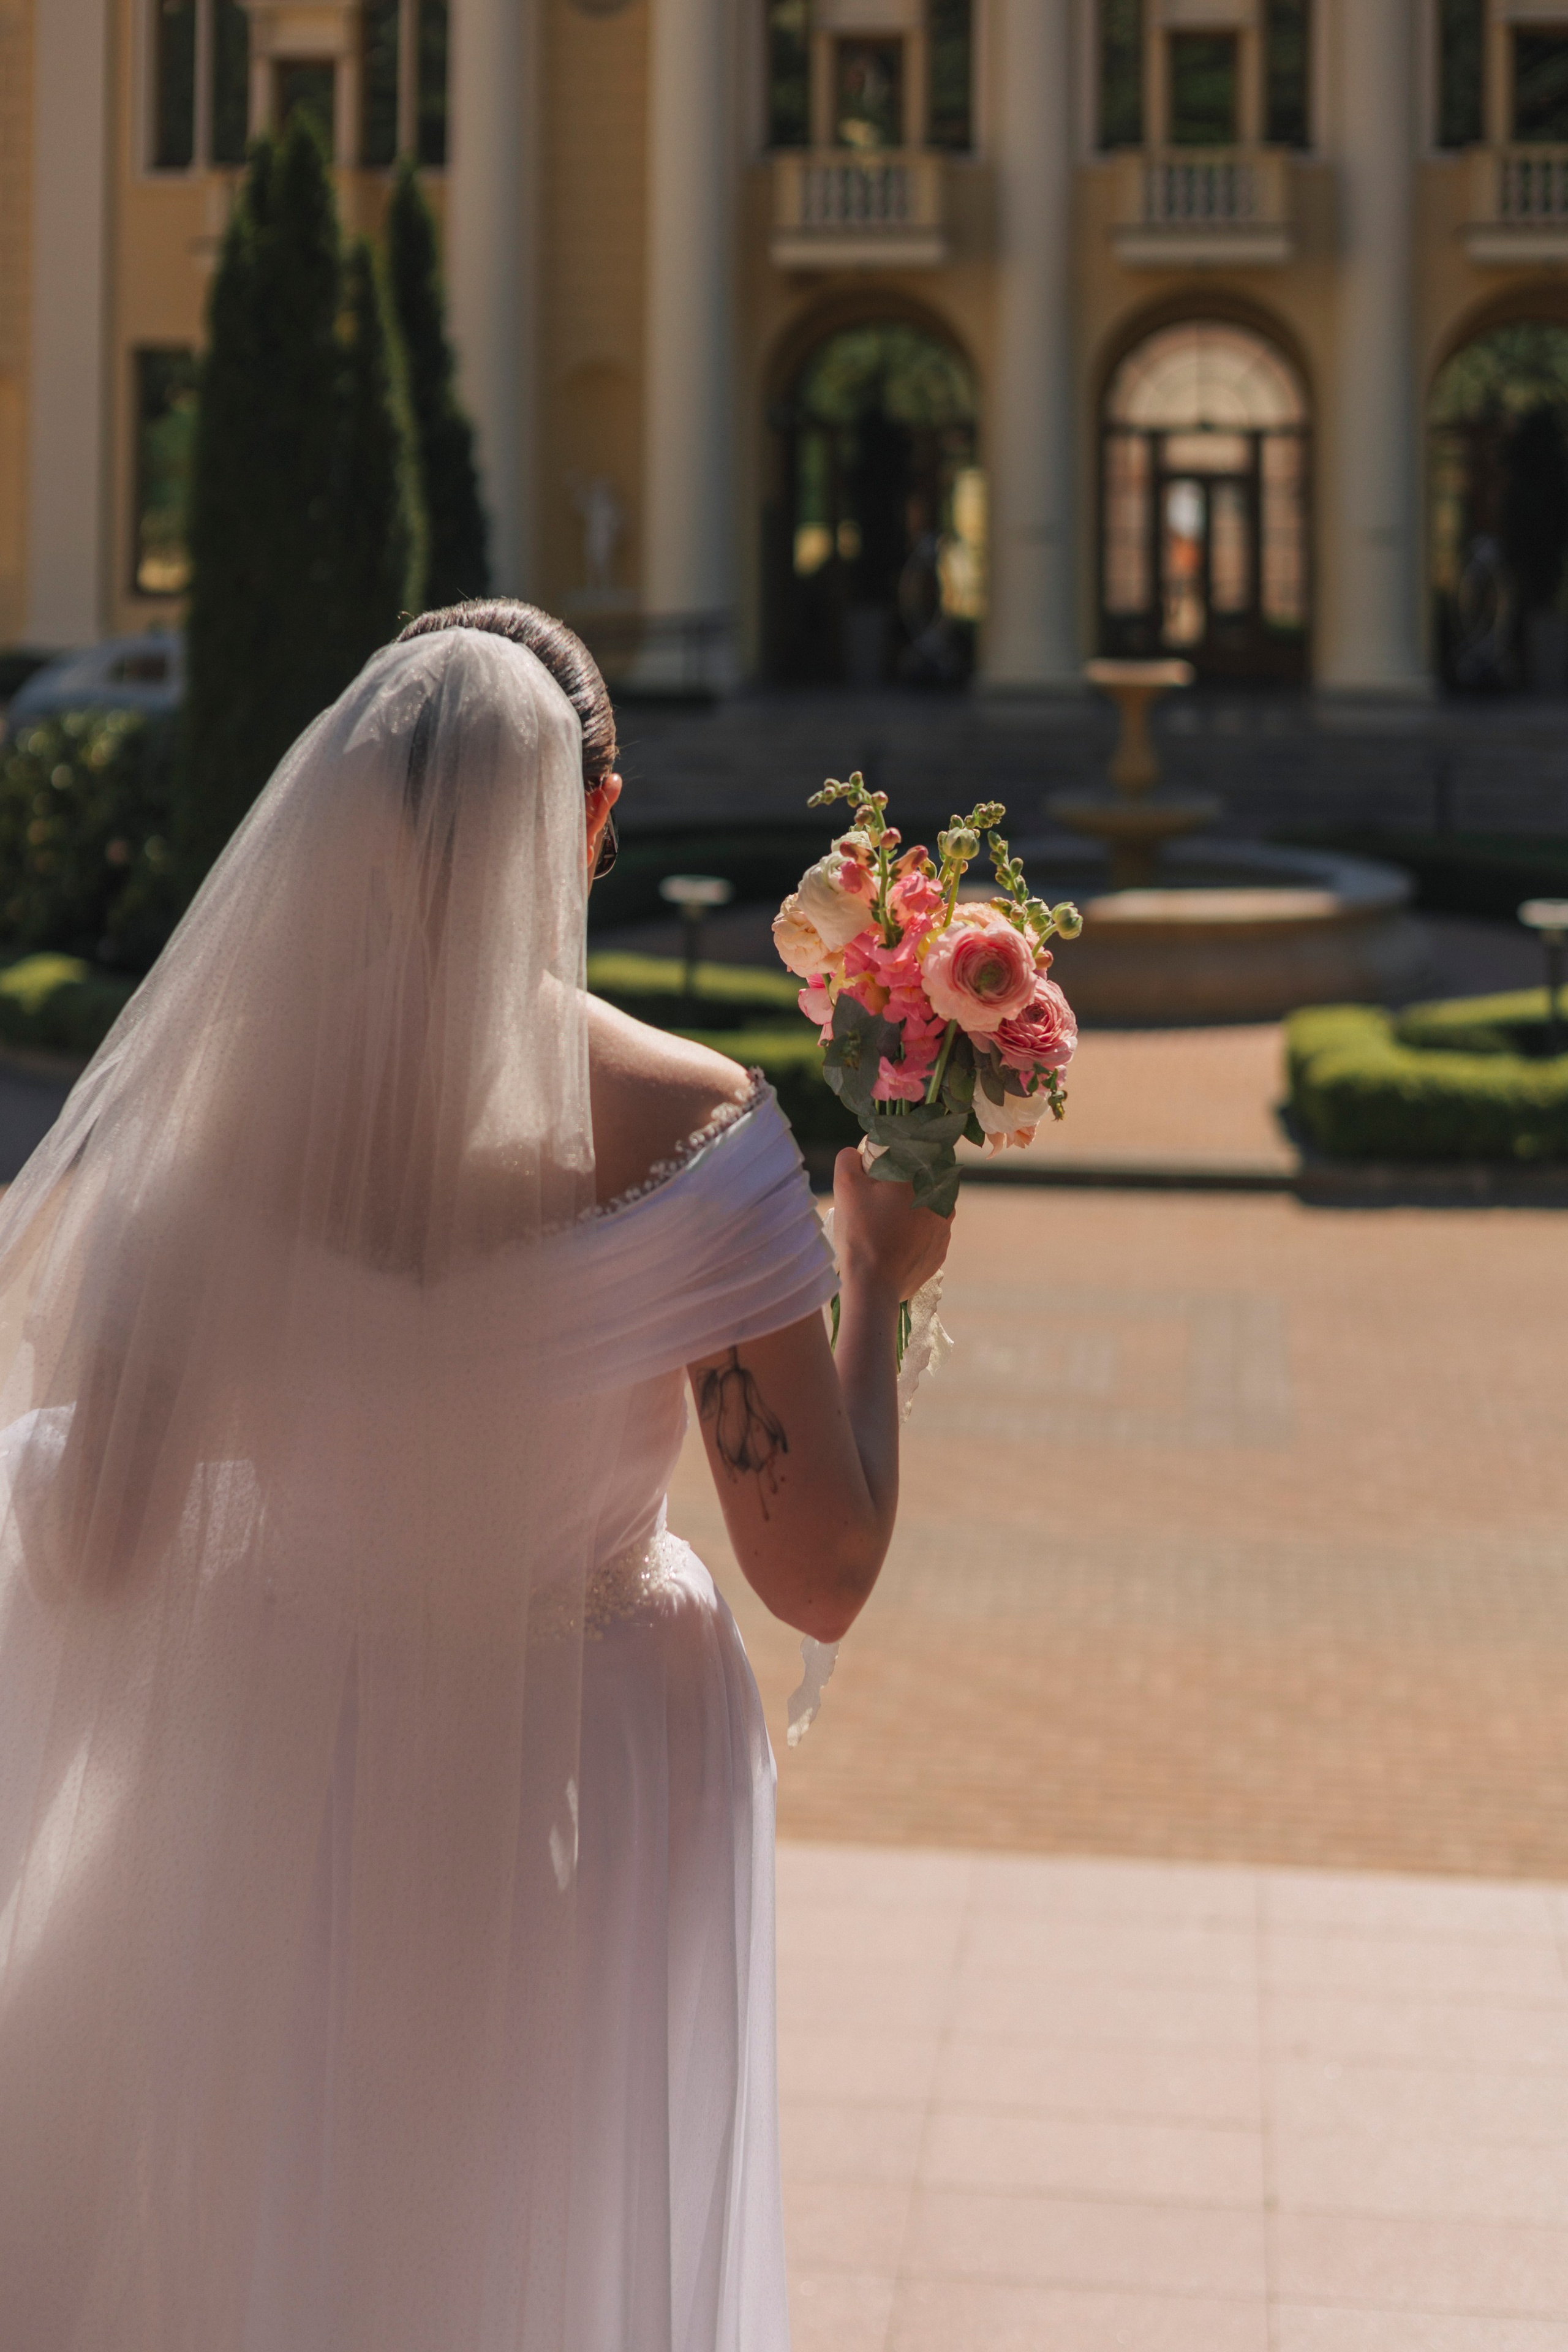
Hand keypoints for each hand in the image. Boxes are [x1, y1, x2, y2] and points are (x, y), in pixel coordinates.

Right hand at [832, 1145, 952, 1303]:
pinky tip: (892, 1240)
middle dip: (904, 1184)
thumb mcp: (846, 1185)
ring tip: (883, 1222)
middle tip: (878, 1196)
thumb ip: (850, 1158)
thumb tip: (856, 1152)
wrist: (874, 1285)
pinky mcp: (939, 1252)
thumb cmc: (861, 1232)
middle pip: (924, 1181)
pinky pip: (926, 1234)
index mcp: (926, 1179)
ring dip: (910, 1209)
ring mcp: (944, 1230)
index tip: (883, 1168)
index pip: (922, 1153)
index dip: (901, 1157)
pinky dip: (912, 1233)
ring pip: (926, 1208)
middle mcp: (943, 1202)